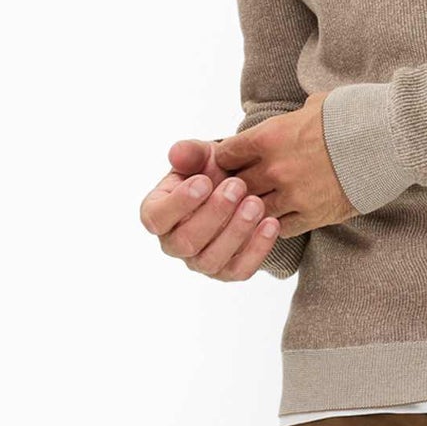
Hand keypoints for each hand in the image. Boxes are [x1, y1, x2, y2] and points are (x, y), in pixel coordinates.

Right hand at [141, 138, 284, 279]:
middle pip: (186, 241)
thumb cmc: (212, 172)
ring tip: (256, 203)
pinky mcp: (227, 272)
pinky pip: (239, 270)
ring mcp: (200, 262)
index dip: (178, 203)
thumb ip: (189, 153)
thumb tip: (176, 153)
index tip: (204, 182)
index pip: (155, 218)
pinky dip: (257, 249)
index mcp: (158, 214)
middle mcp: (174, 244)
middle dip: (214, 214)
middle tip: (237, 186)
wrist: (241, 188)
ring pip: (212, 260)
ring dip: (236, 231)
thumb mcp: (202, 157)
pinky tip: (271, 223)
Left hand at [209, 93, 353, 235]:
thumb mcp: (314, 106)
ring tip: (262, 204)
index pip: (226, 154)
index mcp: (268, 137)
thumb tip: (295, 115)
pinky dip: (279, 224)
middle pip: (237, 186)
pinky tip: (283, 218)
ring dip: (257, 208)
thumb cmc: (350, 118)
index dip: (225, 159)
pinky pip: (282, 228)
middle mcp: (275, 168)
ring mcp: (292, 195)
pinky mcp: (312, 215)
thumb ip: (293, 117)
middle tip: (244, 186)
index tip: (231, 162)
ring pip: (256, 210)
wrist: (384, 141)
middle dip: (238, 186)